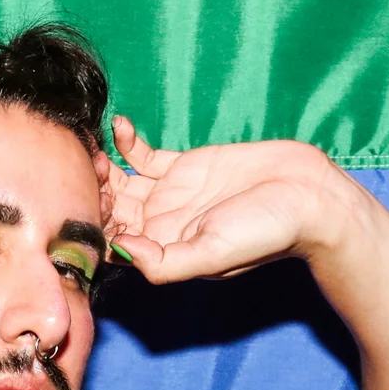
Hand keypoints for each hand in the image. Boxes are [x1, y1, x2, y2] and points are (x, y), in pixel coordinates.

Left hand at [103, 116, 367, 283]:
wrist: (308, 197)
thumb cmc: (267, 234)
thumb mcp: (212, 255)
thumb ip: (165, 262)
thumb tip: (123, 250)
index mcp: (162, 253)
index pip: (111, 245)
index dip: (90, 226)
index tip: (80, 203)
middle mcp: (158, 225)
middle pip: (107, 212)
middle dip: (89, 193)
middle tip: (81, 169)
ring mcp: (167, 194)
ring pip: (118, 182)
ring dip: (101, 167)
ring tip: (93, 149)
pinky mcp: (182, 165)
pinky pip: (142, 155)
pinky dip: (126, 142)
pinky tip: (119, 127)